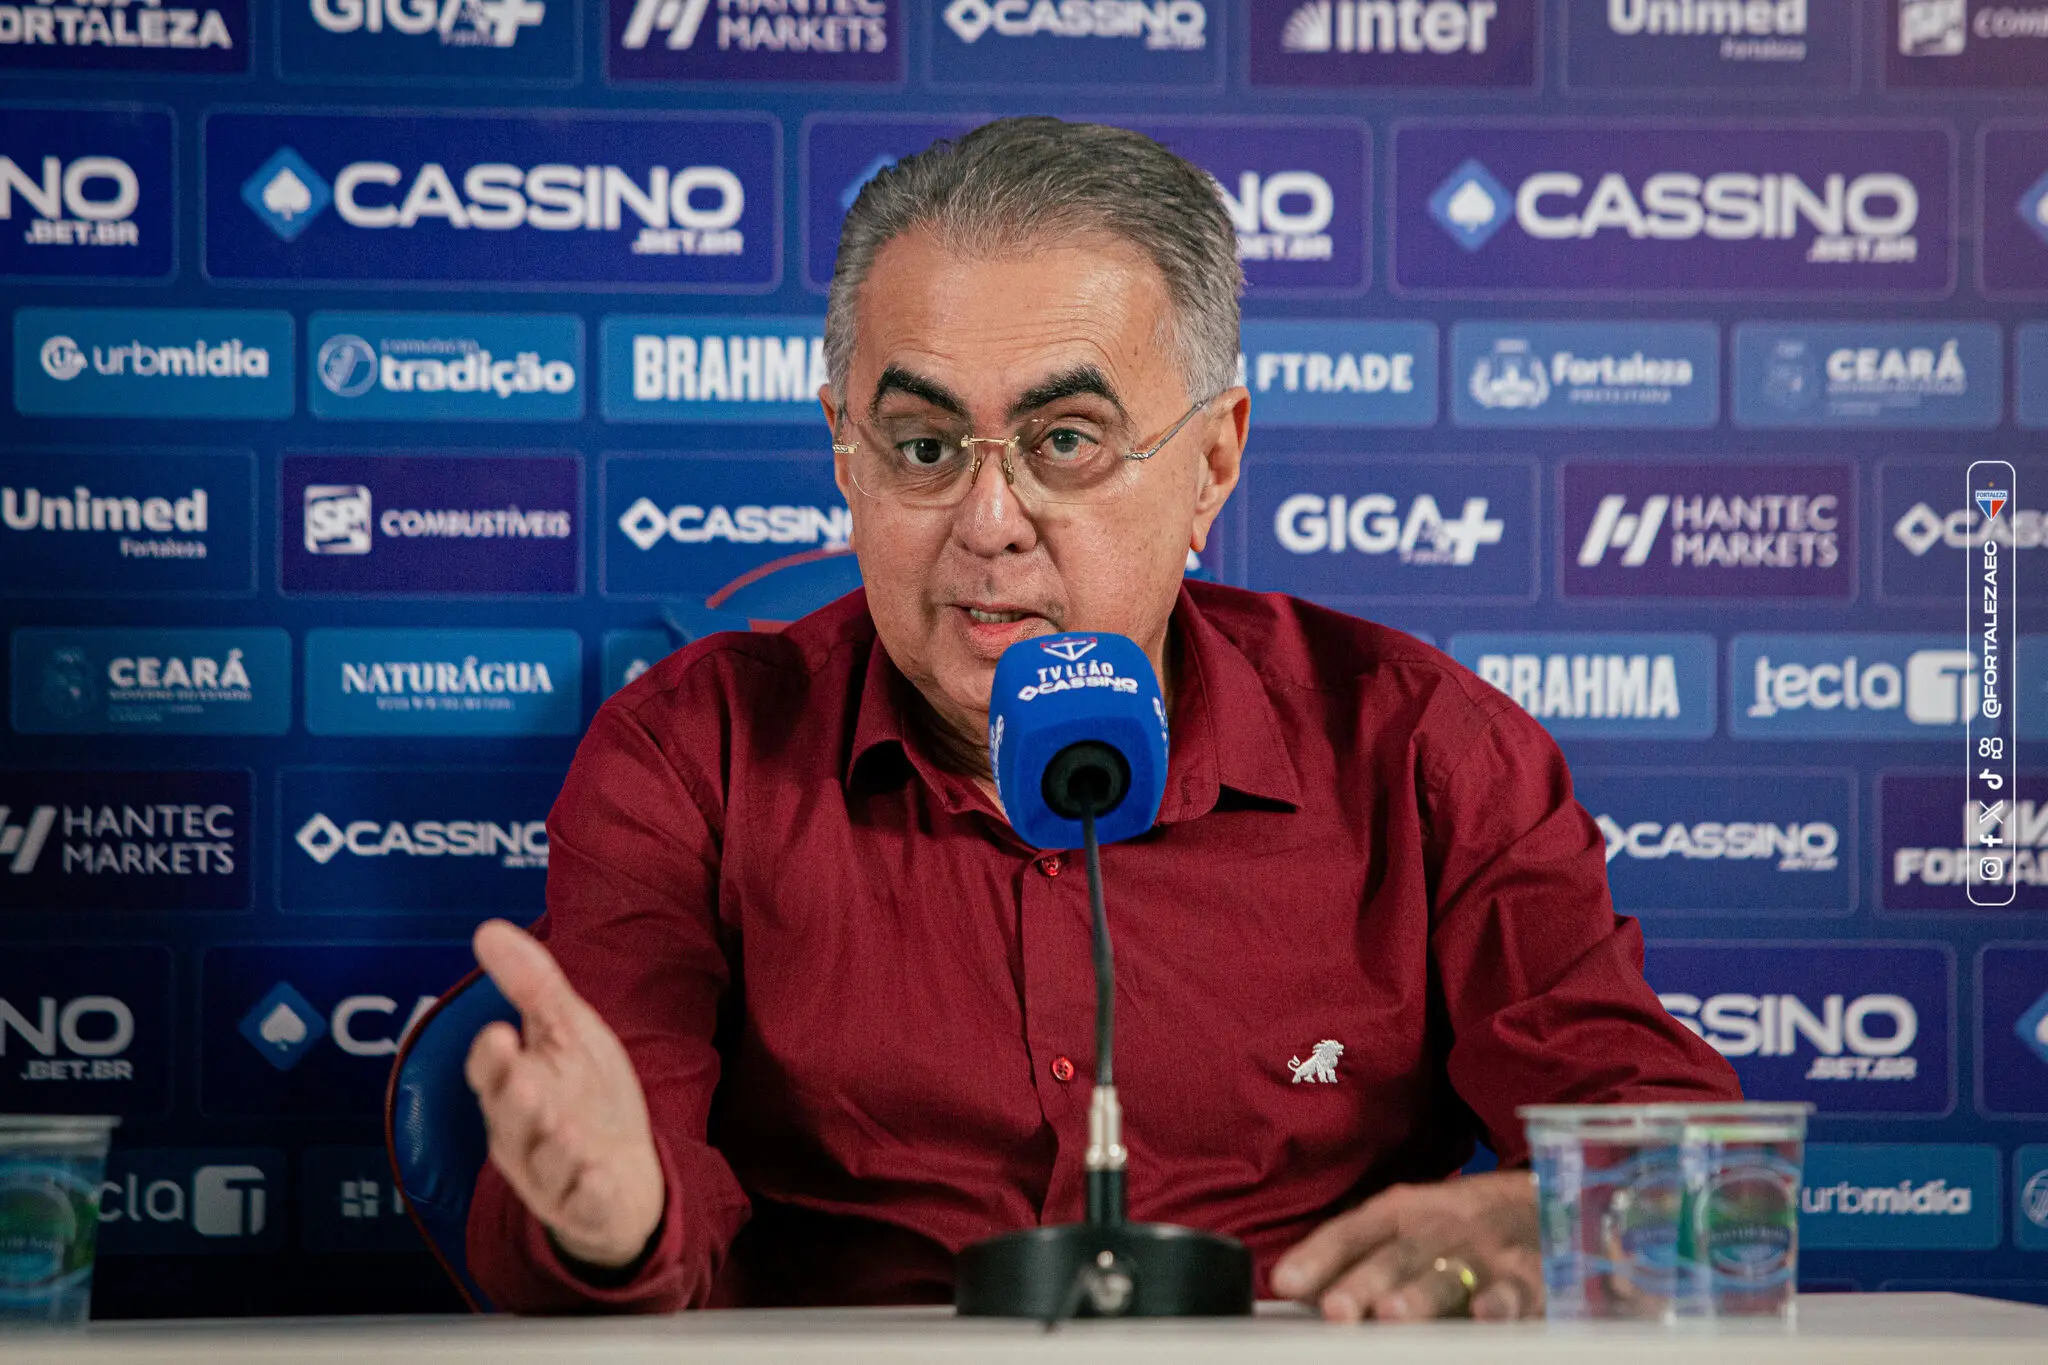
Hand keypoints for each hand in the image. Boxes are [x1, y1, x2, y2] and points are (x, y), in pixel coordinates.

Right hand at [464, 918, 666, 1268]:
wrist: (624, 1176)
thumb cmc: (586, 1095)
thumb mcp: (565, 1032)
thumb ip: (530, 984)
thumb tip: (487, 928)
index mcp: (515, 1086)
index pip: (492, 1072)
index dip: (492, 1058)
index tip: (498, 1034)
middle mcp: (525, 1132)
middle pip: (511, 1118)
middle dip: (515, 1102)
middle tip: (524, 1084)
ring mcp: (553, 1174)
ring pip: (544, 1163)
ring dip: (552, 1147)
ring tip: (563, 1129)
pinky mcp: (586, 1205)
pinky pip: (584, 1202)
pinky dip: (588, 1192)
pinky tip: (597, 1179)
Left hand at [1270, 1171, 1541, 1321]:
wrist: (1546, 1206)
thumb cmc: (1459, 1228)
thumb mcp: (1406, 1228)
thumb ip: (1352, 1257)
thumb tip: (1290, 1287)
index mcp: (1403, 1211)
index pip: (1353, 1230)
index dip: (1319, 1255)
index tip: (1284, 1283)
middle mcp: (1442, 1225)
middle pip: (1399, 1252)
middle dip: (1366, 1282)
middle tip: (1336, 1309)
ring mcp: (1488, 1249)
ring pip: (1452, 1271)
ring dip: (1423, 1293)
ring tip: (1394, 1315)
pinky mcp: (1533, 1276)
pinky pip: (1518, 1288)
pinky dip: (1503, 1301)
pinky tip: (1485, 1314)